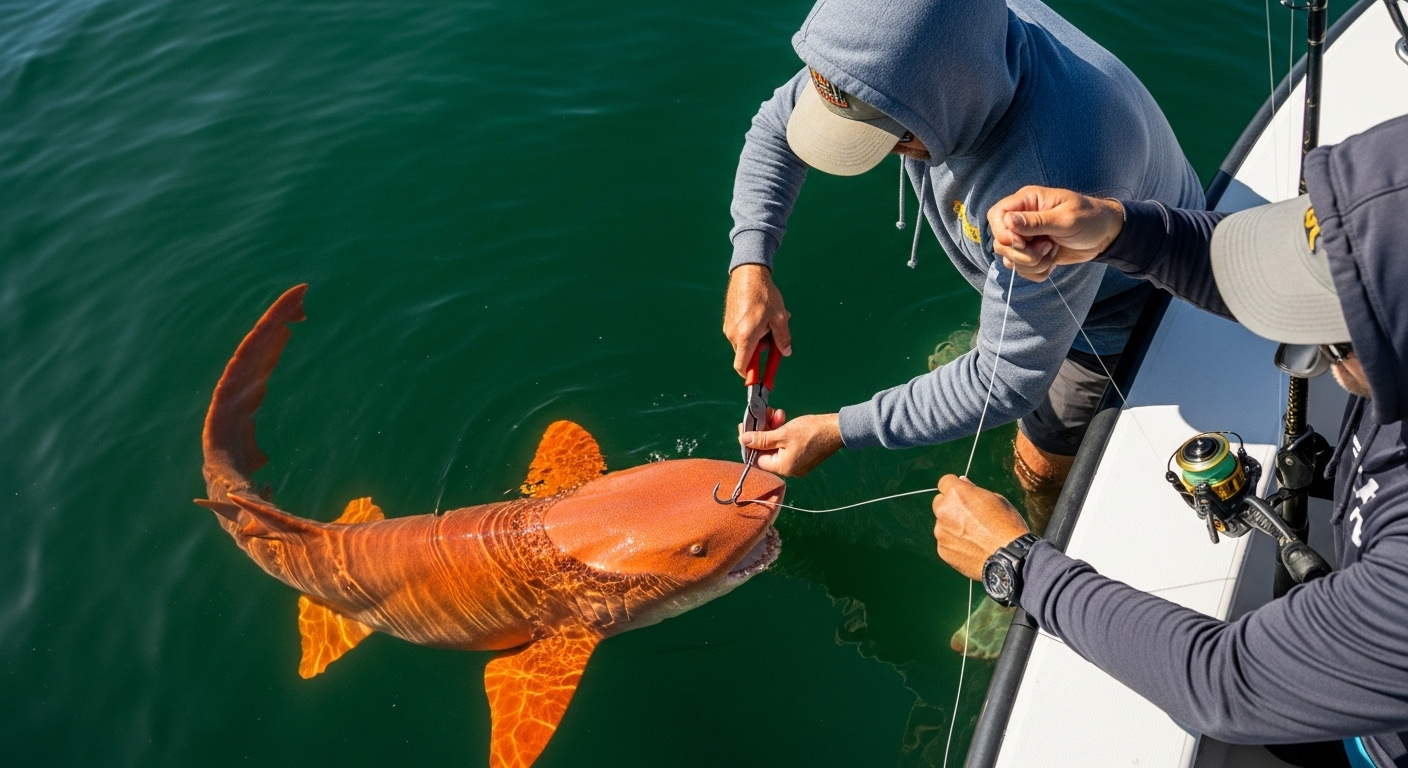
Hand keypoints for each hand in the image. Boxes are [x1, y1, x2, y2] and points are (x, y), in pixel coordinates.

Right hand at [724, 264, 792, 376]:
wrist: (748, 273)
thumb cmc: (763, 295)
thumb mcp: (779, 318)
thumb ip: (783, 338)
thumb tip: (786, 352)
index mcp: (746, 337)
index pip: (742, 366)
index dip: (750, 375)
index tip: (758, 379)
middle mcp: (733, 335)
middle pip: (747, 354)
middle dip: (762, 349)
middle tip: (773, 334)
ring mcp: (729, 327)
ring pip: (745, 343)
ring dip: (758, 337)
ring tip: (769, 320)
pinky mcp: (728, 321)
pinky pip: (741, 333)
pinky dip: (752, 329)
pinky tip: (760, 315)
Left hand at [739, 411, 841, 476]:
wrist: (837, 429)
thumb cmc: (812, 431)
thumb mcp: (783, 433)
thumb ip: (762, 439)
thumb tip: (744, 440)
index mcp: (783, 467)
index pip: (757, 458)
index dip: (749, 442)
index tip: (745, 427)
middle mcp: (789, 469)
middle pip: (766, 451)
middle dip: (763, 432)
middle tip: (763, 415)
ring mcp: (796, 463)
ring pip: (775, 445)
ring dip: (772, 429)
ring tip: (776, 414)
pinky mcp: (802, 455)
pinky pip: (785, 445)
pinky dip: (782, 432)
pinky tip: (783, 418)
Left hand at [931, 475, 1030, 580]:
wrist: (1010, 558)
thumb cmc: (1008, 526)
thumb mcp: (997, 500)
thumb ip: (974, 491)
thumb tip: (962, 482)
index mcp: (957, 493)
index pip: (945, 482)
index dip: (955, 488)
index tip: (963, 495)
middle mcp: (944, 510)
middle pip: (939, 503)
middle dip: (950, 507)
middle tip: (969, 517)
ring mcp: (941, 531)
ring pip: (942, 524)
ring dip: (952, 526)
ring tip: (974, 536)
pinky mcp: (942, 550)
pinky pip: (945, 542)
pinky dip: (954, 543)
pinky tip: (971, 548)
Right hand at [986, 186, 1124, 280]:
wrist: (1106, 235)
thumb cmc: (1090, 218)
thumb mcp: (1066, 219)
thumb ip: (1036, 221)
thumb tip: (1008, 220)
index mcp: (1028, 201)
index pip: (997, 215)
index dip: (1003, 232)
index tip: (1021, 242)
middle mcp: (1022, 219)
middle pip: (1000, 241)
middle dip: (1022, 253)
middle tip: (1047, 248)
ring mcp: (1027, 238)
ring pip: (1010, 259)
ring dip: (1031, 264)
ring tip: (1052, 253)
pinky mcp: (1033, 254)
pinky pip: (1022, 270)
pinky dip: (1037, 272)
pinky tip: (1052, 262)